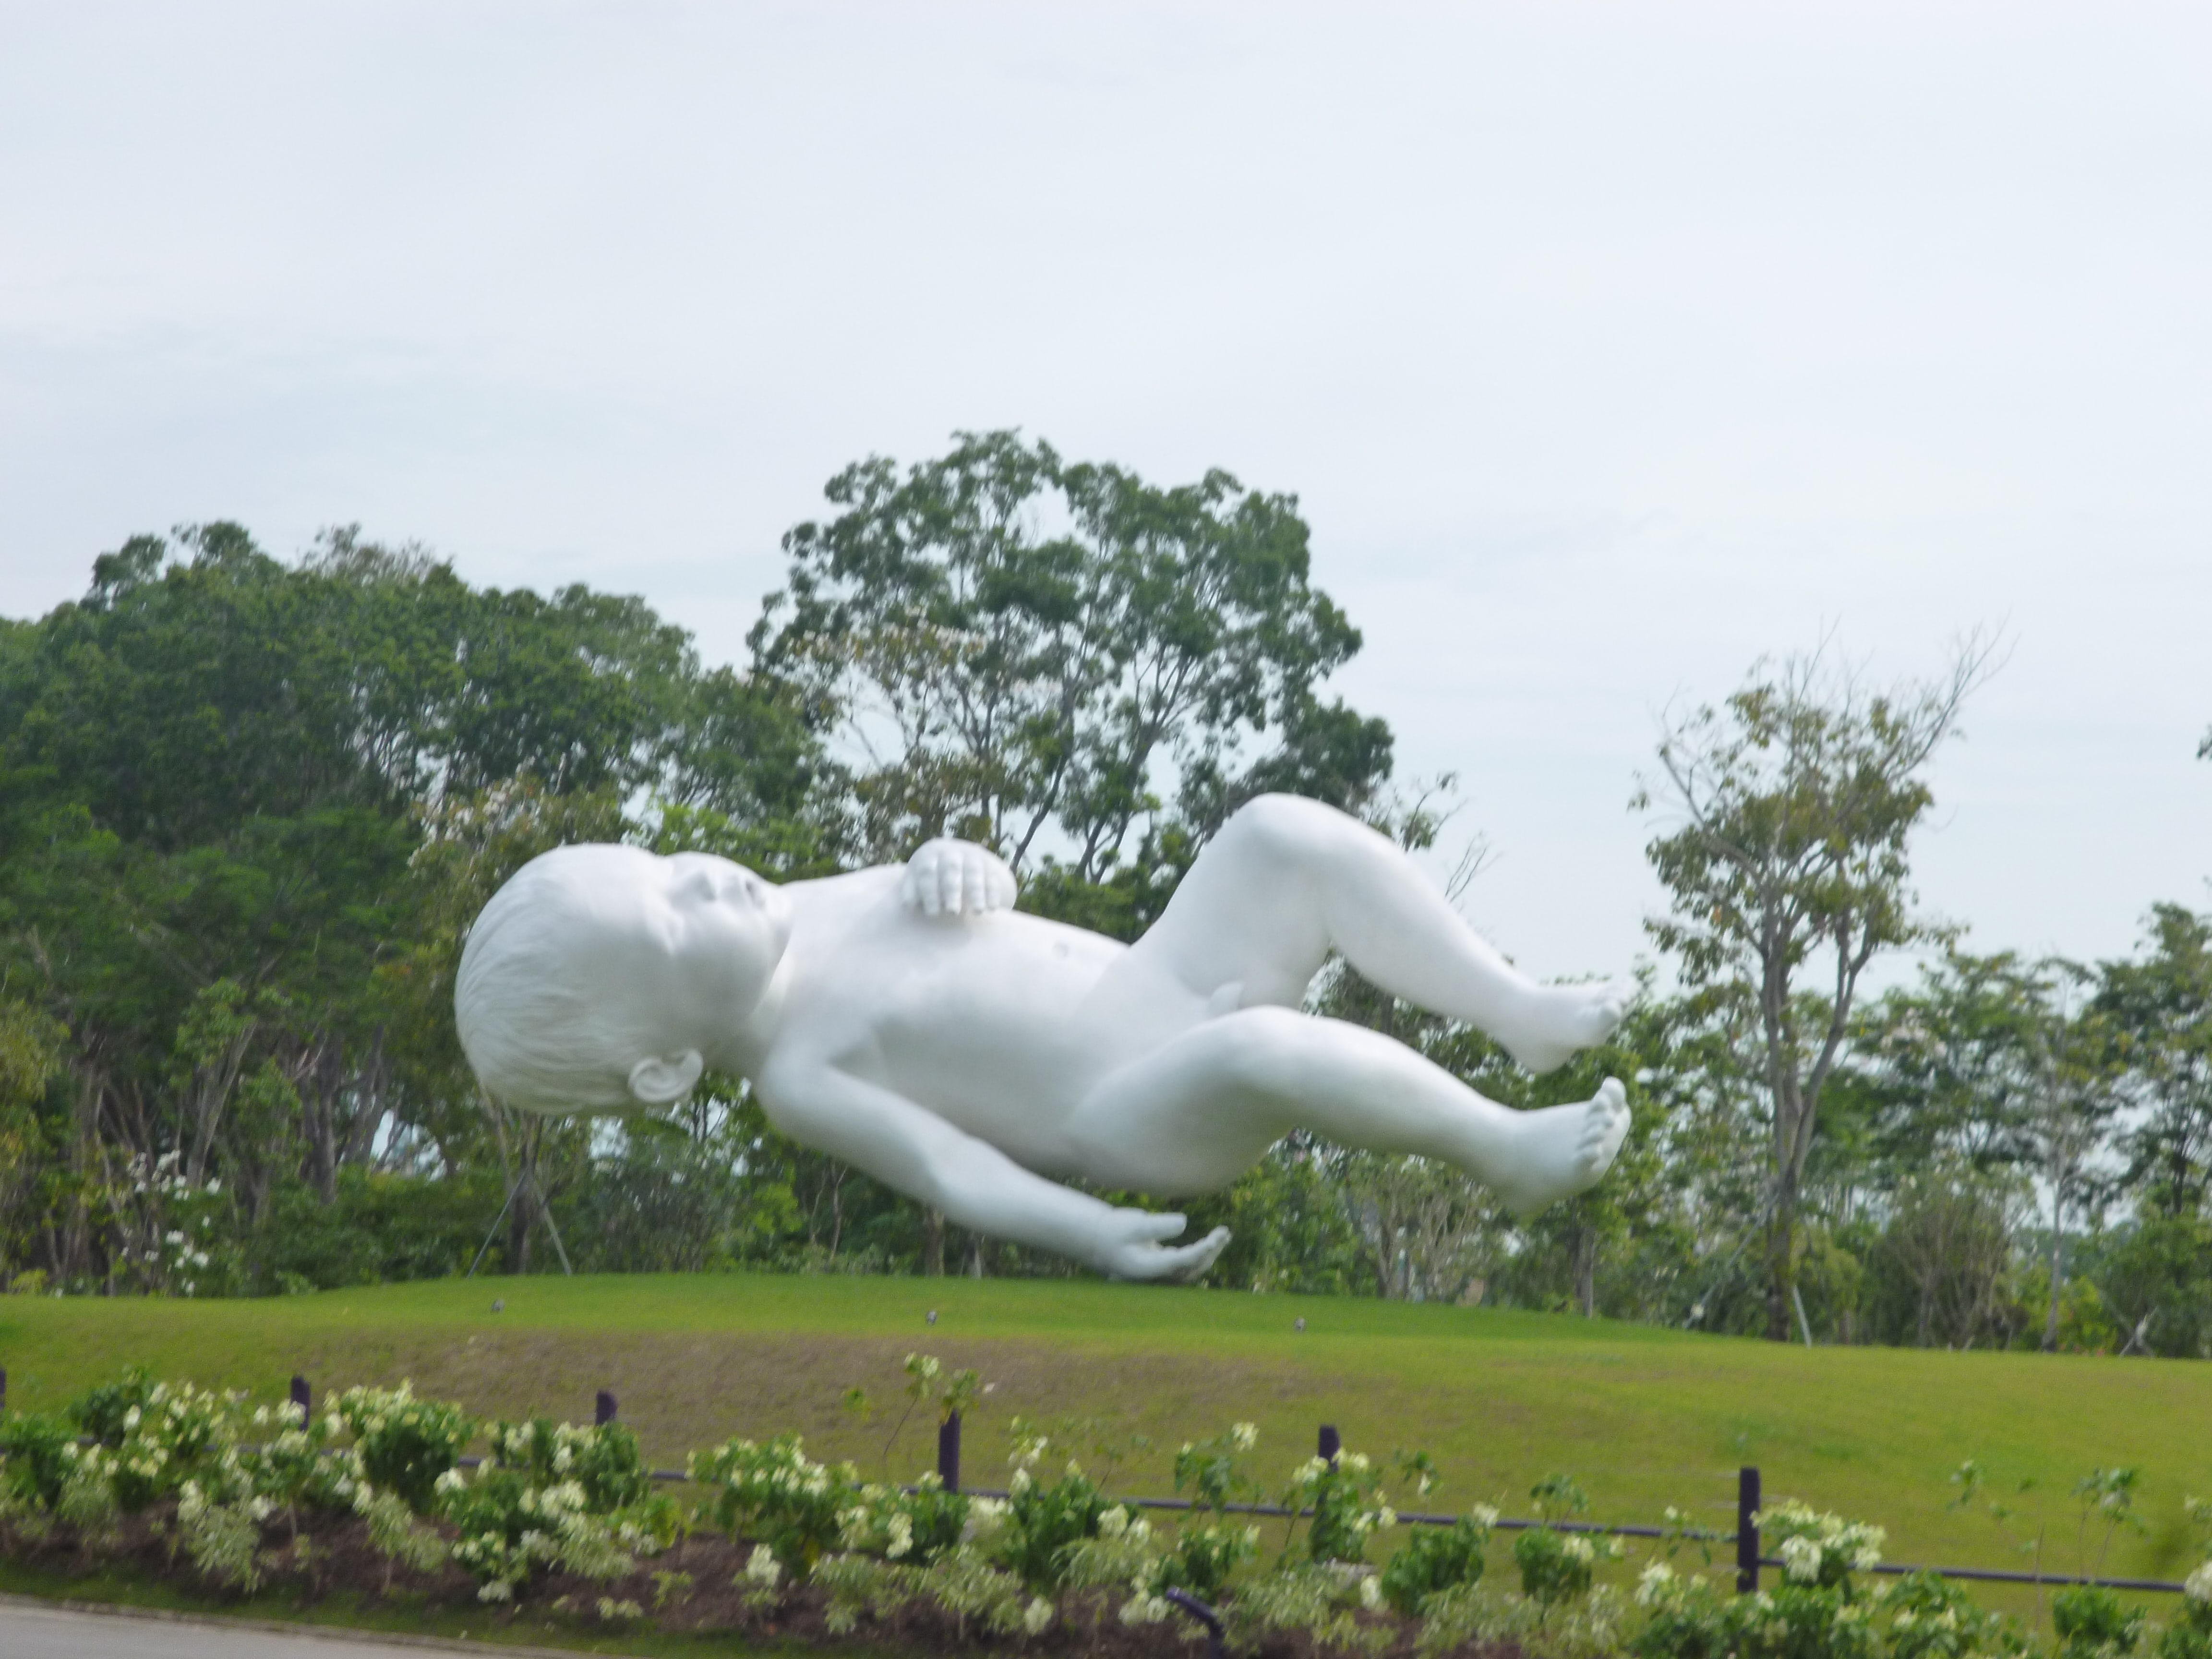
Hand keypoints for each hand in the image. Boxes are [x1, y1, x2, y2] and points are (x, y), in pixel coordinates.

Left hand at [900, 838, 1017, 917]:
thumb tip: (908, 904)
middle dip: (952, 891)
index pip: (928, 872)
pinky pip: (992, 878)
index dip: (930, 892)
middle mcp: (951, 853)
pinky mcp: (988, 865)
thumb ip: (911, 891)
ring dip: (976, 892)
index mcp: (929, 855)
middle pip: (951, 870)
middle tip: (952, 912)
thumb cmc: (929, 876)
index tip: (932, 913)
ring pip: (974, 873)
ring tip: (977, 911)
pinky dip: (992, 893)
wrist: (956, 857)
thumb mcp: (916, 879)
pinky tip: (992, 909)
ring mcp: (971, 857)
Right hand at [1094, 1209, 1232, 1283]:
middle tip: (1224, 1233)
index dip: (1200, 1250)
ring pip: (1192, 1267)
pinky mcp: (1164, 1264)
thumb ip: (1158, 1225)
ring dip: (1209, 1252)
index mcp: (1148, 1268)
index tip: (1215, 1237)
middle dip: (1209, 1251)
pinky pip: (1188, 1262)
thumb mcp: (1133, 1223)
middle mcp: (1157, 1275)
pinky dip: (1202, 1250)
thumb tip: (1184, 1223)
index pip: (1180, 1262)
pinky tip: (1214, 1239)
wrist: (1099, 1239)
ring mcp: (1161, 1272)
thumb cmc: (1113, 1229)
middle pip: (1191, 1269)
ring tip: (1225, 1234)